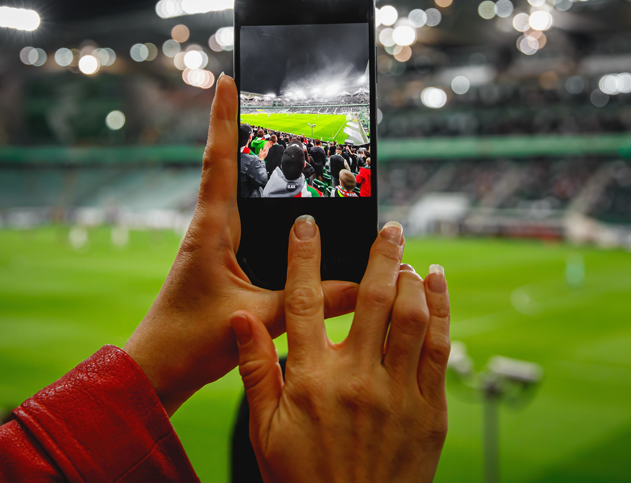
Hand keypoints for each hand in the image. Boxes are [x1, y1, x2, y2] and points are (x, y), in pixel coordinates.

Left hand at [124, 75, 358, 414]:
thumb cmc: (193, 341)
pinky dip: (253, 194)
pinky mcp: (220, 254)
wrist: (159, 367)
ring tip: (269, 127)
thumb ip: (310, 302)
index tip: (226, 80)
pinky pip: (239, 214)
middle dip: (237, 125)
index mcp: (211, 229)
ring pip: (231, 186)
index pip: (218, 161)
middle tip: (258, 92)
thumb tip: (361, 285)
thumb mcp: (259, 318)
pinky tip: (276, 196)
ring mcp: (213, 239)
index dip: (223, 118)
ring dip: (244, 156)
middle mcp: (210, 226)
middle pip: (224, 163)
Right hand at [232, 217, 449, 482]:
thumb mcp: (265, 427)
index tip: (308, 224)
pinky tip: (437, 285)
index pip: (304, 301)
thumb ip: (254, 368)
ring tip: (409, 257)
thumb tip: (241, 318)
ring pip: (411, 317)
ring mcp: (397, 393)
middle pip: (372, 298)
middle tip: (390, 227)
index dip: (303, 256)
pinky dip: (440, 309)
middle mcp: (356, 379)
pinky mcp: (428, 409)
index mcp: (311, 379)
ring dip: (413, 278)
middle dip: (382, 254)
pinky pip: (439, 347)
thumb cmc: (302, 476)